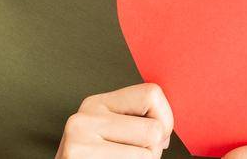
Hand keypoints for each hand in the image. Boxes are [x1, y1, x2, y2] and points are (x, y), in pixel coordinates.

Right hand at [55, 82, 174, 157]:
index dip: (165, 119)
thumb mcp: (110, 132)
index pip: (152, 93)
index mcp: (96, 103)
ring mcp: (80, 142)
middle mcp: (84, 117)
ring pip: (148, 154)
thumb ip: (135, 120)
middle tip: (131, 157)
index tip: (154, 138)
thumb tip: (166, 128)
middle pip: (154, 130)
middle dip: (152, 151)